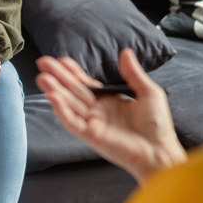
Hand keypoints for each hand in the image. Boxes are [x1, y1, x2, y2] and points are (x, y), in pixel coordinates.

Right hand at [35, 48, 186, 183]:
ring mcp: (92, 123)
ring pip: (68, 103)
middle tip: (42, 62)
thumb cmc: (157, 125)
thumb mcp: (148, 92)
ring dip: (54, 90)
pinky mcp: (91, 135)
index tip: (62, 59)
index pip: (85, 83)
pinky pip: (72, 122)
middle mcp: (97, 111)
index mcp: (109, 100)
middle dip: (57, 76)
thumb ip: (133, 73)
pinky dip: (61, 110)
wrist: (160, 151)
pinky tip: (53, 97)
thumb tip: (125, 52)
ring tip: (42, 77)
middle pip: (72, 90)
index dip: (73, 71)